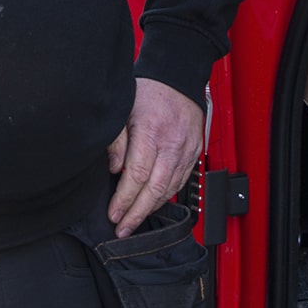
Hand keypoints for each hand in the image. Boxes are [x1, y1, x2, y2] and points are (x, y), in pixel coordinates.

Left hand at [107, 76, 205, 235]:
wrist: (179, 78)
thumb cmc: (149, 92)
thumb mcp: (123, 109)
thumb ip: (116, 140)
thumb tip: (115, 170)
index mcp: (152, 132)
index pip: (137, 175)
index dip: (124, 199)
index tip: (113, 214)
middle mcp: (173, 144)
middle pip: (155, 189)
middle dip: (137, 213)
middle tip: (122, 228)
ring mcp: (187, 151)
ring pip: (170, 190)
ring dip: (151, 209)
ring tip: (134, 222)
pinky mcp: (194, 154)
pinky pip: (181, 183)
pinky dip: (166, 197)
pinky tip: (153, 205)